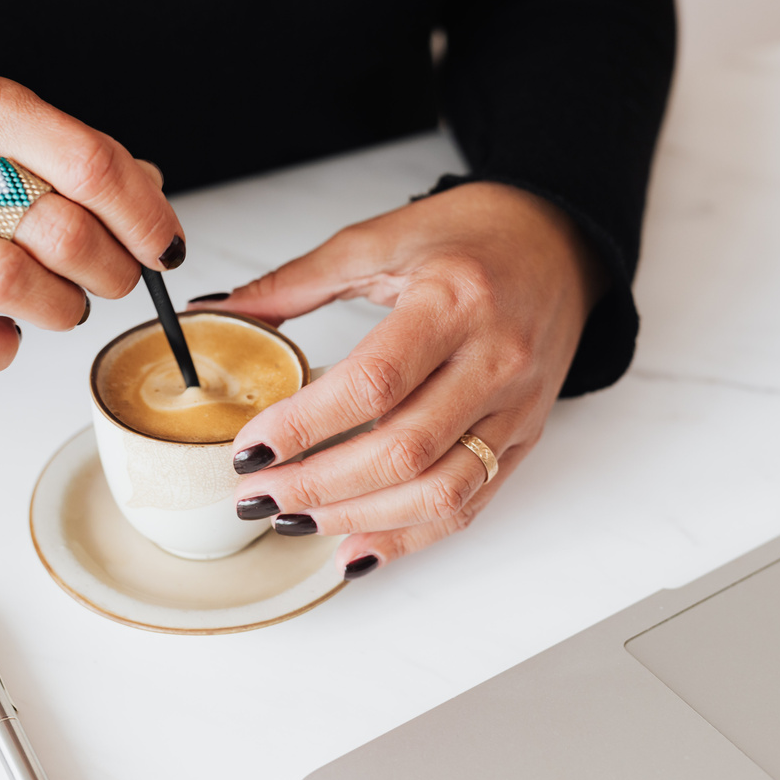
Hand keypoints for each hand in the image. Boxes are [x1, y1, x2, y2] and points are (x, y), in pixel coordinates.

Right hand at [0, 75, 182, 373]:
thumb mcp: (5, 134)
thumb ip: (82, 161)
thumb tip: (154, 200)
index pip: (89, 163)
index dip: (143, 217)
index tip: (163, 248)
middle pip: (61, 230)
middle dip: (112, 272)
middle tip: (113, 281)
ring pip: (11, 283)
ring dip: (62, 309)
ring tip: (64, 305)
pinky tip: (7, 333)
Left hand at [189, 182, 605, 577]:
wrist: (559, 241)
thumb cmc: (473, 234)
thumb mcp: (381, 239)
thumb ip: (297, 282)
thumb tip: (219, 311)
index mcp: (454, 301)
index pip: (374, 383)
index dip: (306, 425)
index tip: (250, 448)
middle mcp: (495, 360)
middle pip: (403, 450)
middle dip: (318, 485)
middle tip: (257, 494)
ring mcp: (516, 406)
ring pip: (439, 491)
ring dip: (359, 518)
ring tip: (294, 520)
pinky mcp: (525, 437)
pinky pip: (470, 503)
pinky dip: (410, 536)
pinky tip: (357, 546)